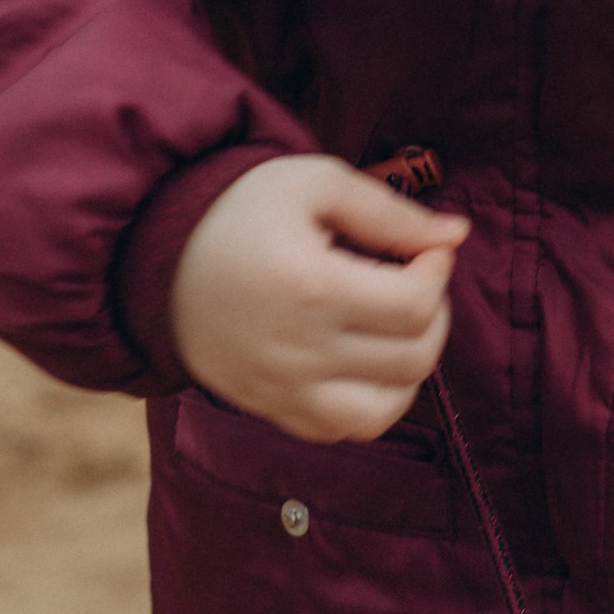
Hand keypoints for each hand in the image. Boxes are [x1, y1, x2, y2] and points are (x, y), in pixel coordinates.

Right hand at [169, 154, 468, 441]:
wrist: (156, 257)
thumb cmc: (240, 210)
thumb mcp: (315, 184)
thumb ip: (390, 211)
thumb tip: (456, 234)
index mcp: (309, 289)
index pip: (414, 305)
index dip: (437, 272)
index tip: (426, 249)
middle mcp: (296, 351)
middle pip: (412, 359)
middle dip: (434, 315)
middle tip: (413, 280)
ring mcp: (281, 389)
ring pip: (384, 411)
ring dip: (411, 368)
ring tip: (397, 326)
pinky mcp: (270, 408)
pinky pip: (342, 430)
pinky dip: (373, 402)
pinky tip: (367, 358)